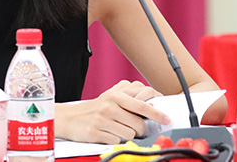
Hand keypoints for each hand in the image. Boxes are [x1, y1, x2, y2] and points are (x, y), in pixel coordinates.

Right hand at [55, 80, 169, 143]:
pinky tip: (108, 133)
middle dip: (139, 128)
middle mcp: (110, 105)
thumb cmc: (94, 108)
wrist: (69, 118)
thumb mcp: (111, 96)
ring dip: (127, 135)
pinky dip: (115, 140)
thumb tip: (151, 102)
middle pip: (139, 124)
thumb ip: (130, 96)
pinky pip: (118, 141)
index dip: (157, 113)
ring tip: (116, 129)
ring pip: (130, 134)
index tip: (167, 119)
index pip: (142, 104)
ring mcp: (103, 119)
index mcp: (115, 95)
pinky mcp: (97, 133)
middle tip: (131, 126)